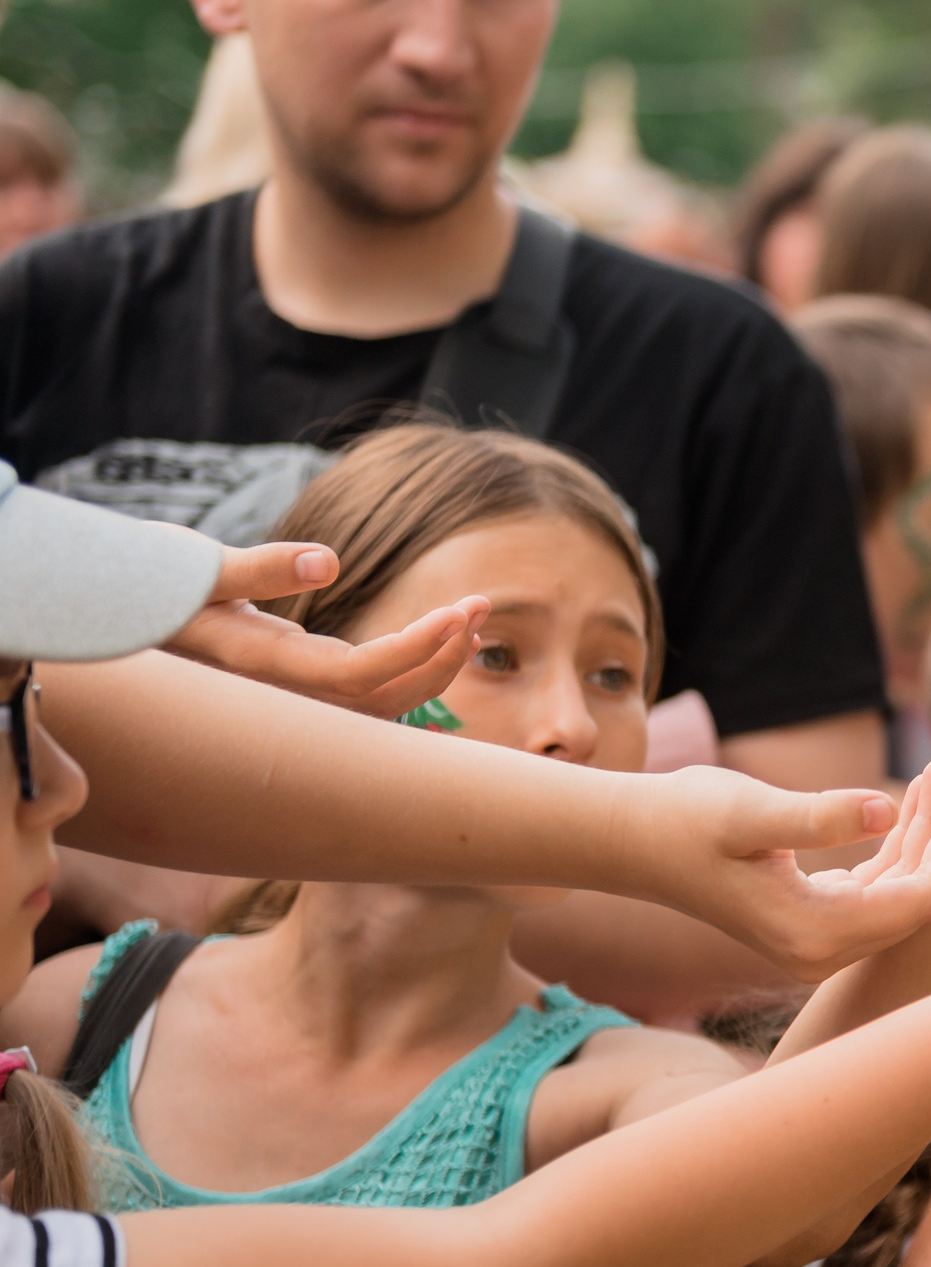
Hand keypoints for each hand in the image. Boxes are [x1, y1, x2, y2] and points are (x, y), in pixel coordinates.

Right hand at [162, 541, 488, 718]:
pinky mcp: (295, 692)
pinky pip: (368, 699)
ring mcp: (290, 701)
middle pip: (384, 700)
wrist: (114, 618)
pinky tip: (437, 640)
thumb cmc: (148, 586)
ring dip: (433, 664)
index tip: (461, 611)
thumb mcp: (194, 568)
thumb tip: (329, 561)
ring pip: (381, 705)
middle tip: (480, 604)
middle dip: (442, 656)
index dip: (417, 649)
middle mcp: (282, 697)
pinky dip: (410, 671)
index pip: (360, 674)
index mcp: (261, 668)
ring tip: (471, 617)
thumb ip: (258, 568)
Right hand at [627, 764, 930, 979]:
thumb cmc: (686, 819)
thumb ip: (821, 816)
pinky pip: (876, 883)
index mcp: (815, 934)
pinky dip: (899, 840)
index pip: (919, 902)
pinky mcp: (812, 917)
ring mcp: (818, 940)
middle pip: (918, 898)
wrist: (634, 838)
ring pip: (901, 888)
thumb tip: (884, 809)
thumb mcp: (753, 811)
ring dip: (929, 832)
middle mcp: (821, 951)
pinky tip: (914, 795)